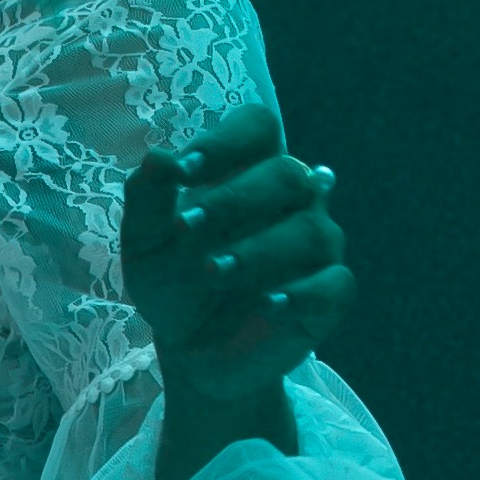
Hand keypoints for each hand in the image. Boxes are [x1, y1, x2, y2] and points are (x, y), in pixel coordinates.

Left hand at [117, 113, 353, 424]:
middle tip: (186, 228)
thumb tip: (158, 158)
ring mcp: (315, 247)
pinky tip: (266, 305)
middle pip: (287, 175)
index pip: (257, 128)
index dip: (224, 143)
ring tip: (212, 272)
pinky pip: (333, 284)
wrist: (190, 351)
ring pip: (310, 231)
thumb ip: (148, 200)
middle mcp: (293, 200)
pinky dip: (301, 295)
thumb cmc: (173, 283)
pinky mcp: (328, 295)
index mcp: (249, 171)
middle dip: (234, 199)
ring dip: (257, 251)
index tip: (181, 173)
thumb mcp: (146, 245)